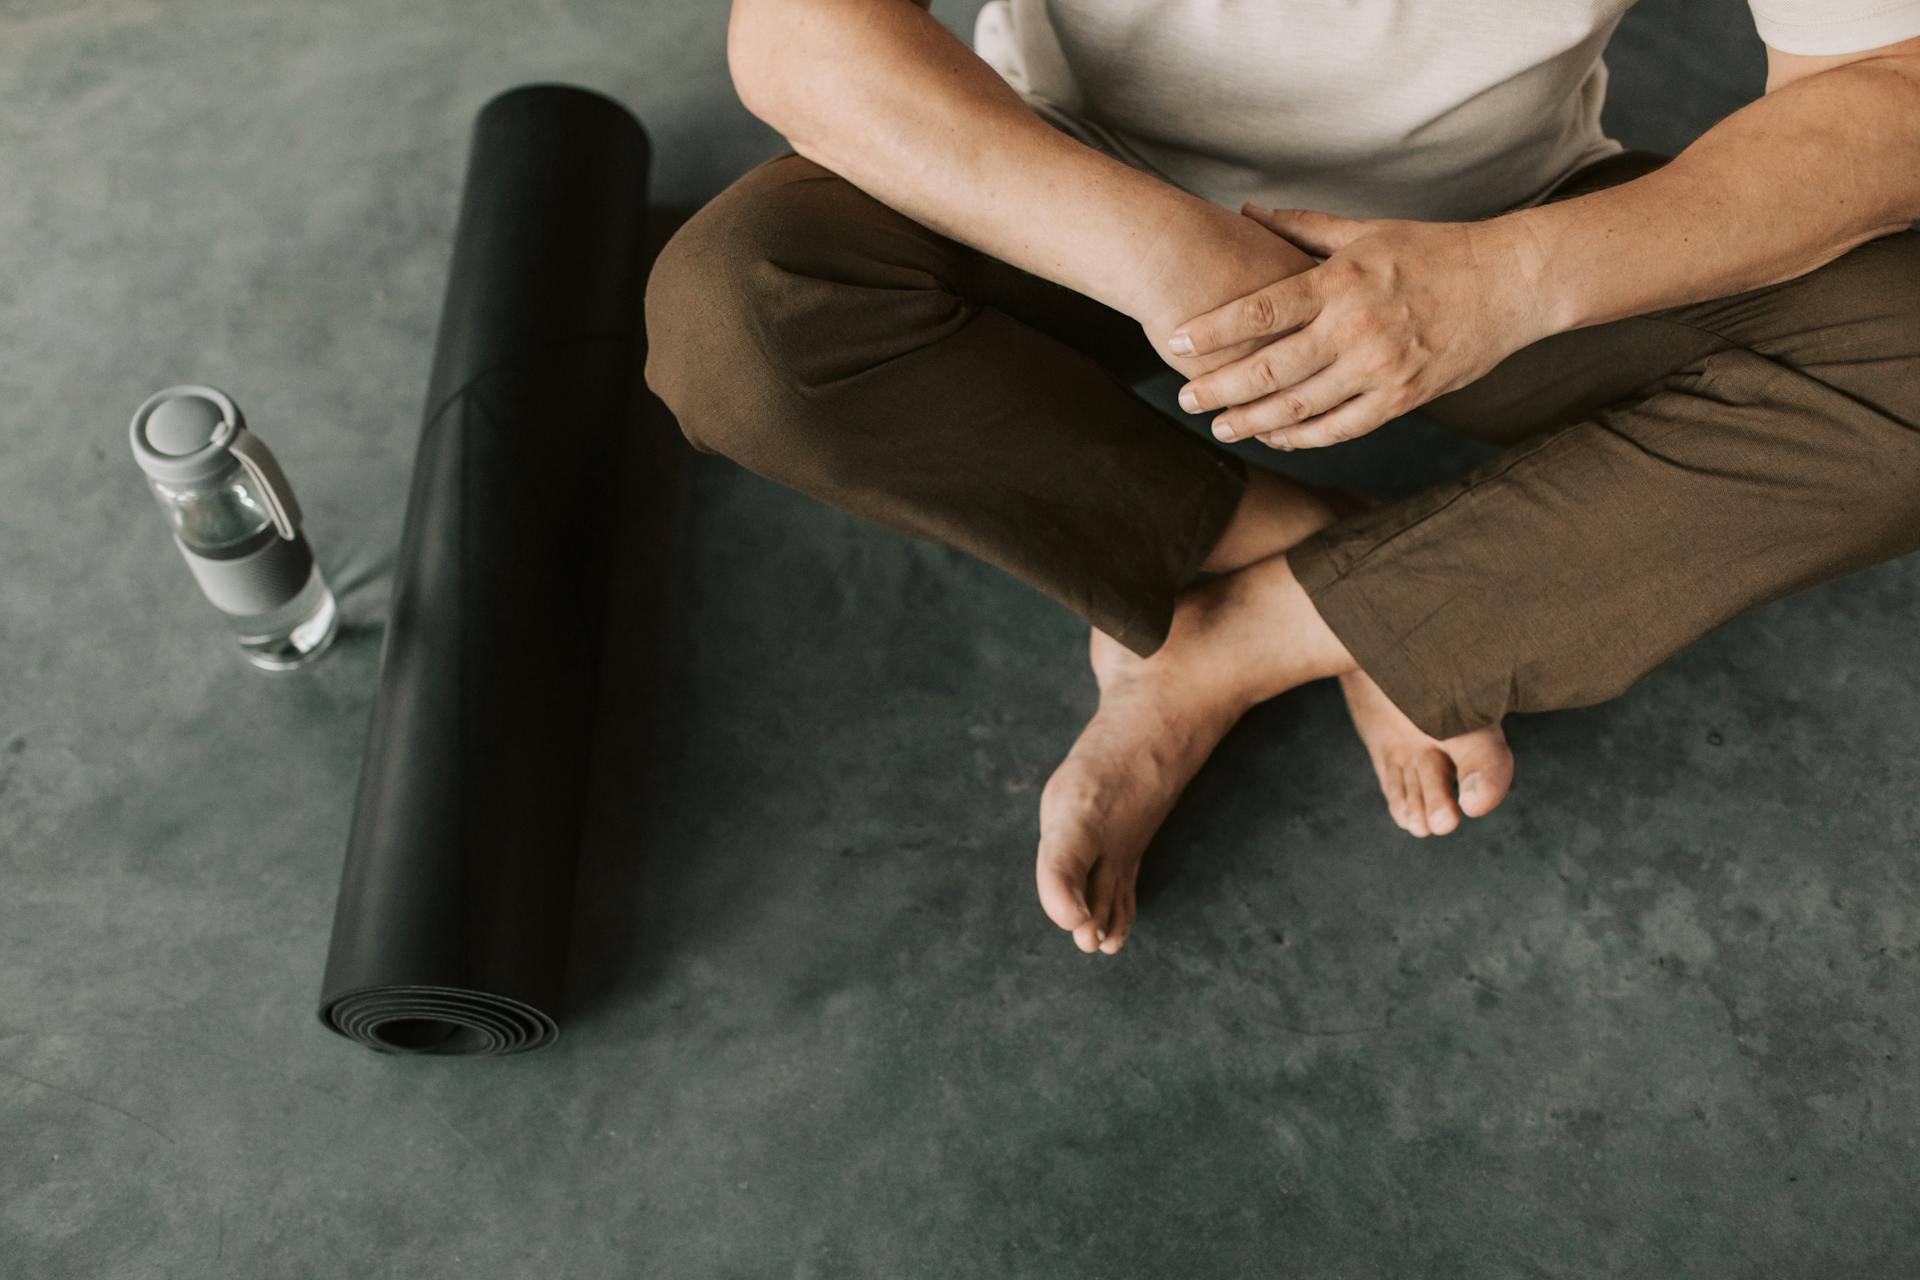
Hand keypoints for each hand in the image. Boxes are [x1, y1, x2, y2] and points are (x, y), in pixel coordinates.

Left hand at [1165, 205, 1553, 448]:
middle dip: (1220, 388)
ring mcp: (1380, 368)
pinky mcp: (1403, 398)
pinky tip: (1276, 439)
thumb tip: (1245, 211)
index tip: (1176, 342)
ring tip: (1220, 426)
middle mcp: (1356, 327)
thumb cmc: (1434, 251)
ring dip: (1253, 421)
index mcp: (1342, 281)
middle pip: (1270, 368)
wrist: (1511, 283)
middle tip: (1185, 400)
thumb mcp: (1368, 231)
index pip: (1262, 311)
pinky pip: (1340, 428)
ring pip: (1300, 407)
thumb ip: (1303, 229)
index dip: (1213, 331)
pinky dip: (1303, 437)